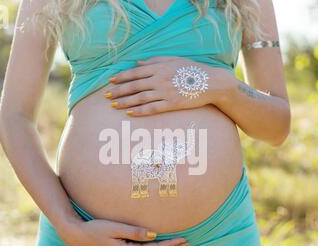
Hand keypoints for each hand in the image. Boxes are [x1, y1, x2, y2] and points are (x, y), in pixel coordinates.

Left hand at [105, 56, 231, 115]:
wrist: (211, 83)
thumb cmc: (193, 70)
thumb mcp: (173, 60)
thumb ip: (154, 61)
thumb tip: (137, 63)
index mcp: (159, 67)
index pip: (135, 72)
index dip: (122, 77)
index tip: (111, 81)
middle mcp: (160, 79)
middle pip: (134, 86)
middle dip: (119, 91)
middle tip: (106, 96)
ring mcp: (166, 92)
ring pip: (140, 98)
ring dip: (126, 102)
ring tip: (114, 105)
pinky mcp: (172, 104)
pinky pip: (153, 108)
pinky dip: (140, 111)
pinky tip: (130, 113)